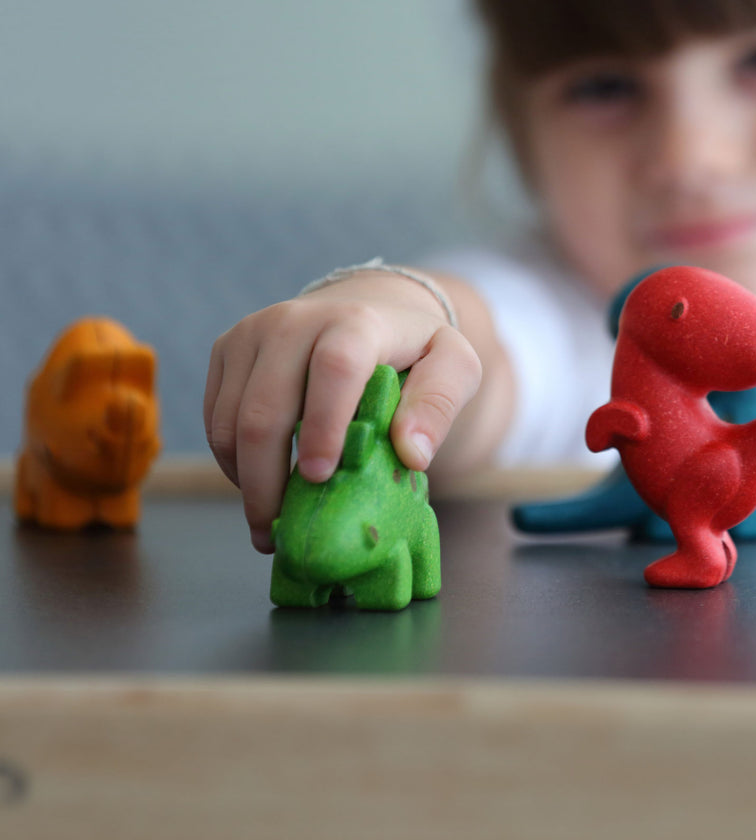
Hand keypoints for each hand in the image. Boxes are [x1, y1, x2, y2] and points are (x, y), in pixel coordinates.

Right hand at [203, 274, 481, 551]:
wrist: (367, 309)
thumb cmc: (413, 350)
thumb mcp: (453, 368)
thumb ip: (440, 404)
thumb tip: (412, 454)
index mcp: (356, 320)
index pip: (334, 367)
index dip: (324, 425)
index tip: (321, 477)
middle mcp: (294, 319)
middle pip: (265, 407)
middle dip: (268, 480)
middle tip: (282, 533)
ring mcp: (253, 332)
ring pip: (229, 420)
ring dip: (245, 482)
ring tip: (269, 523)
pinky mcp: (227, 349)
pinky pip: (214, 419)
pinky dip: (232, 463)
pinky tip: (260, 486)